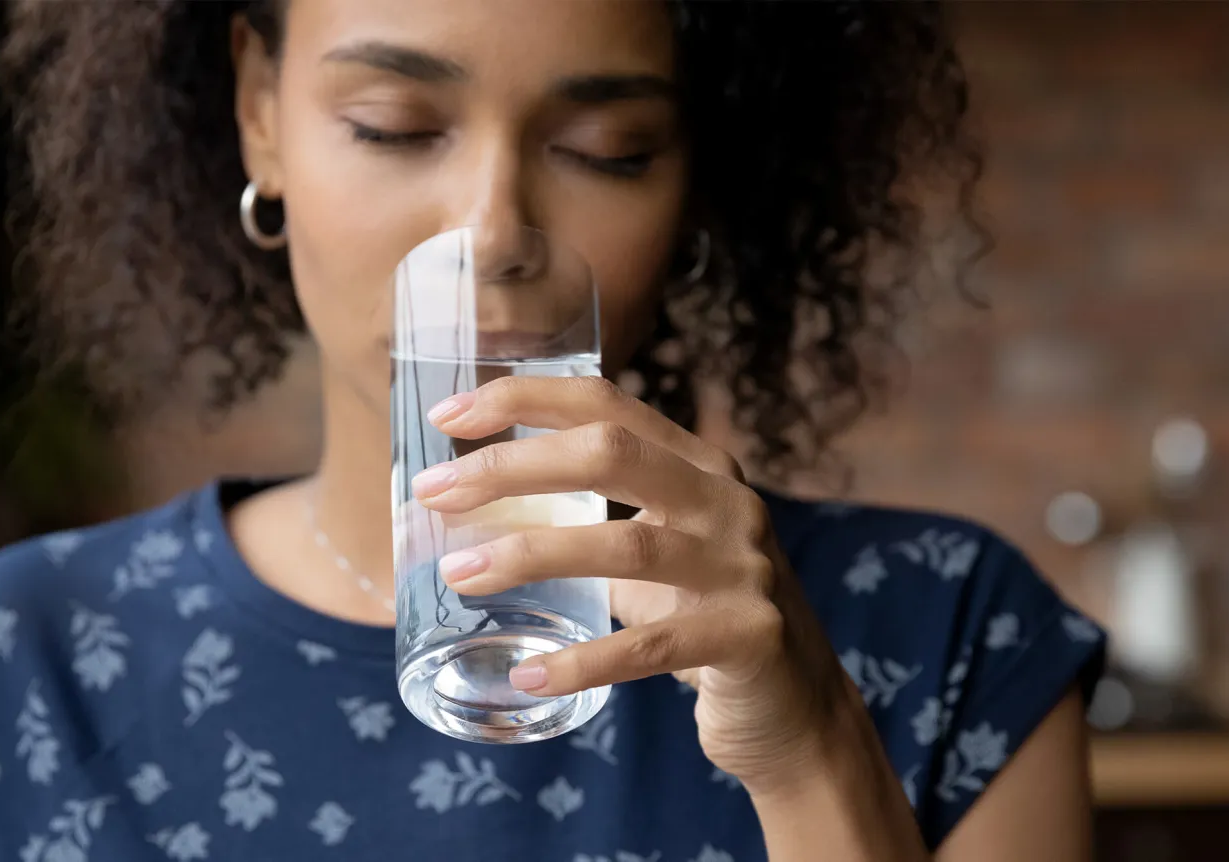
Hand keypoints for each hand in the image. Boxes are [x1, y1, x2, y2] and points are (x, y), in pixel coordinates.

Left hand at [412, 376, 864, 790]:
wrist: (797, 707)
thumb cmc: (702, 619)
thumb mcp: (658, 550)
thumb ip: (595, 520)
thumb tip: (473, 512)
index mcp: (700, 465)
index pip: (605, 403)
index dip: (523, 398)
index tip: (448, 413)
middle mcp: (727, 502)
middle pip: (609, 454)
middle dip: (511, 466)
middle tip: (431, 492)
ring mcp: (743, 568)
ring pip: (625, 546)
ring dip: (529, 554)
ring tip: (458, 573)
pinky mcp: (749, 636)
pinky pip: (650, 646)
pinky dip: (583, 660)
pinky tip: (529, 675)